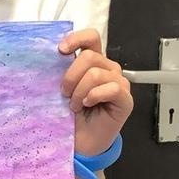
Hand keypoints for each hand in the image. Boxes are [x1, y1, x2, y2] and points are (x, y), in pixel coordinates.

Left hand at [59, 29, 132, 156]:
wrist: (79, 140)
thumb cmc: (69, 113)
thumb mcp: (62, 86)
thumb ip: (62, 68)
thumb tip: (53, 53)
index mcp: (93, 61)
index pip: (91, 37)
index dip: (76, 39)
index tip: (60, 50)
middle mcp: (108, 68)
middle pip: (89, 56)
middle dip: (71, 76)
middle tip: (64, 93)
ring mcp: (118, 83)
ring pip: (95, 73)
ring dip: (79, 91)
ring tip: (75, 105)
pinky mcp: (125, 99)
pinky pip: (111, 88)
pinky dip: (94, 96)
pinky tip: (87, 105)